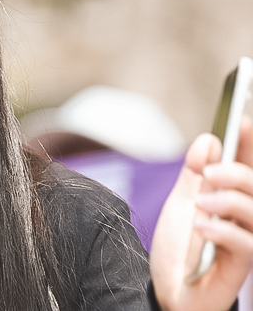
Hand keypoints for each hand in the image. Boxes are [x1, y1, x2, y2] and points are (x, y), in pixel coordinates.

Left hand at [151, 116, 252, 310]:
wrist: (168, 290)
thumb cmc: (180, 247)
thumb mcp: (182, 204)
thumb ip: (194, 174)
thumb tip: (208, 141)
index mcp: (233, 199)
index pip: (250, 168)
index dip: (249, 144)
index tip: (241, 121)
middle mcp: (246, 218)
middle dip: (238, 174)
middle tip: (209, 172)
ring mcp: (247, 242)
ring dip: (230, 201)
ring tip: (201, 202)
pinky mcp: (242, 266)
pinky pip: (248, 245)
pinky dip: (225, 231)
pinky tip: (203, 226)